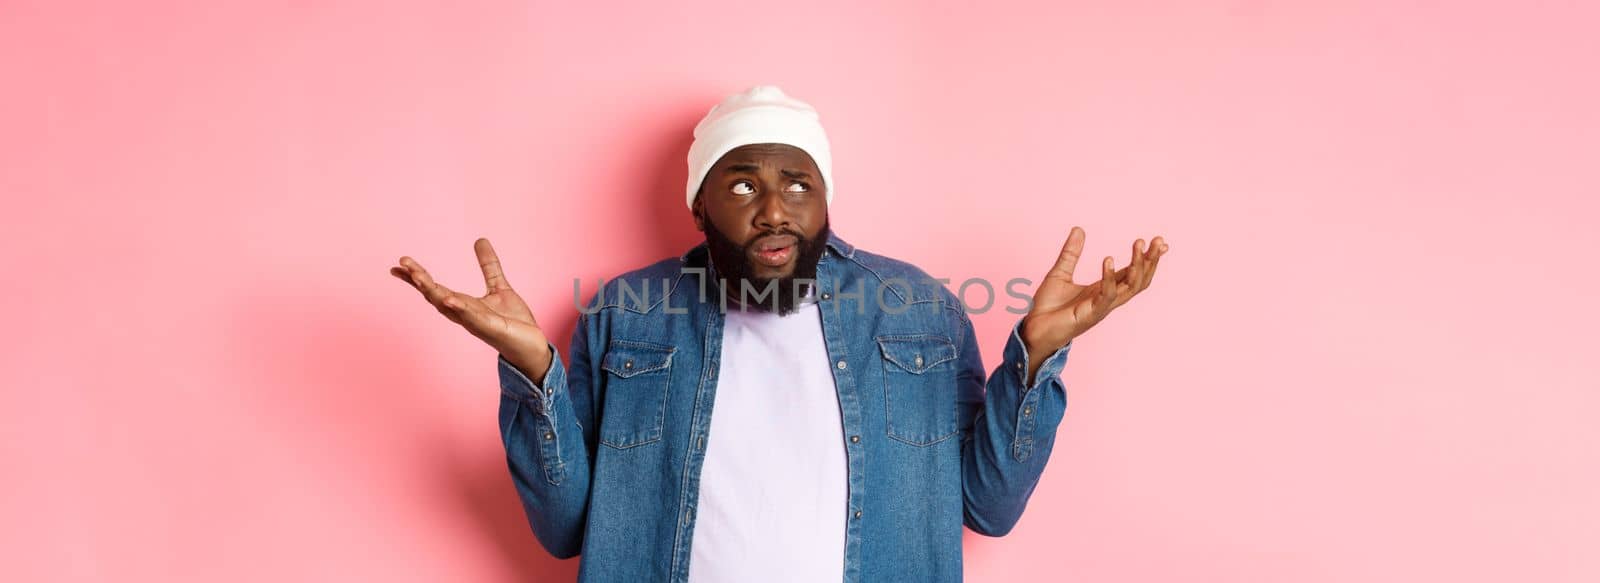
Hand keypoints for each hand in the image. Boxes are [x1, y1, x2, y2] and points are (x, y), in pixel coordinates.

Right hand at [390, 238, 552, 380]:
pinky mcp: (489, 328)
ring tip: (417, 276)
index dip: (417, 277)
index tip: (400, 264)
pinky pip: (471, 317)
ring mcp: (474, 322)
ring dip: (431, 291)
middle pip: (434, 295)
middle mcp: (463, 313)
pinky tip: (448, 299)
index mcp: (463, 304)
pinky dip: (459, 308)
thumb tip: (480, 240)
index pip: (435, 288)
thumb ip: (489, 265)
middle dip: (418, 280)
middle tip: (402, 264)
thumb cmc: (513, 322)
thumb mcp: (499, 287)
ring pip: (447, 305)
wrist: (532, 347)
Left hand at [1020, 226, 1167, 373]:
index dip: (1146, 258)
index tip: (1159, 241)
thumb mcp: (1060, 272)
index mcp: (1104, 289)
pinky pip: (1107, 296)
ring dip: (1138, 266)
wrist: (1033, 329)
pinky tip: (1107, 259)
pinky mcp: (1091, 314)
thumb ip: (1071, 252)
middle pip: (1139, 280)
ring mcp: (1102, 307)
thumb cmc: (1048, 307)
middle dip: (1151, 261)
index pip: (1131, 272)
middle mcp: (1108, 298)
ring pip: (1130, 287)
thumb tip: (1079, 228)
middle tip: (1159, 241)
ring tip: (1139, 244)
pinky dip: (1109, 277)